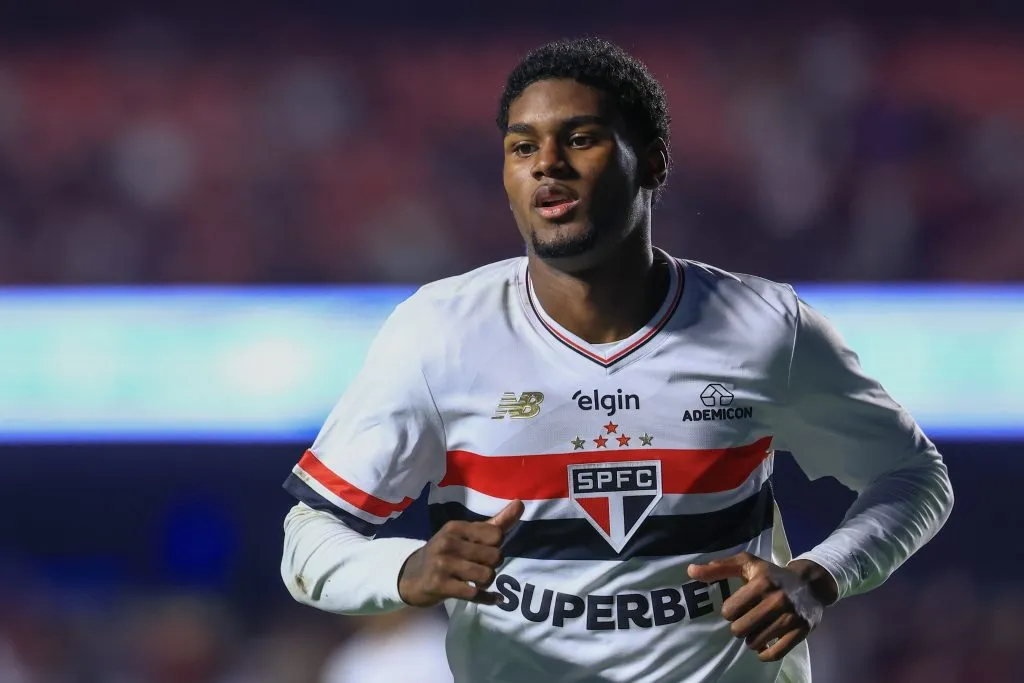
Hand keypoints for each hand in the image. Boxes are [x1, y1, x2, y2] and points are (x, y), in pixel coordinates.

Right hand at [398, 499, 524, 606]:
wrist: (411, 577)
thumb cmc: (445, 553)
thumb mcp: (465, 535)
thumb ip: (496, 523)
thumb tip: (520, 503)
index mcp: (456, 527)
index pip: (496, 535)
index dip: (496, 546)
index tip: (485, 550)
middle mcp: (448, 542)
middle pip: (494, 557)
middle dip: (493, 566)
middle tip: (481, 568)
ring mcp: (443, 564)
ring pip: (486, 576)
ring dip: (487, 583)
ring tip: (479, 582)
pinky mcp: (440, 585)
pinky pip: (474, 594)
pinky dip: (487, 598)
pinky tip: (492, 598)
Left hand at [687, 553, 837, 661]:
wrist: (811, 585)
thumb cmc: (772, 574)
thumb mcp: (747, 564)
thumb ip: (718, 567)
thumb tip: (690, 571)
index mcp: (761, 581)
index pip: (729, 610)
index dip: (729, 611)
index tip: (736, 608)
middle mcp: (776, 599)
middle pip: (740, 628)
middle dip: (739, 627)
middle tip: (745, 621)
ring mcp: (790, 617)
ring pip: (755, 642)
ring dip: (751, 639)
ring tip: (756, 629)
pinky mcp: (801, 631)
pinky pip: (774, 653)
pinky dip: (764, 654)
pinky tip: (763, 646)